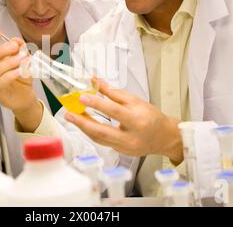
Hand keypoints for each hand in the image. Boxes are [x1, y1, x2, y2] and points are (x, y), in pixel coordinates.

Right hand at [0, 30, 41, 130]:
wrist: (24, 95)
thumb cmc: (19, 76)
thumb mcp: (22, 58)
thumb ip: (19, 48)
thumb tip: (17, 40)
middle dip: (0, 50)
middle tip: (15, 46)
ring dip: (8, 63)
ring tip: (22, 59)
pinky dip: (10, 75)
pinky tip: (20, 71)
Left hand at [64, 79, 182, 162]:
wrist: (164, 138)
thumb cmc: (152, 117)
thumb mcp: (136, 101)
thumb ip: (114, 93)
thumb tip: (96, 81)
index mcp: (137, 121)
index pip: (114, 111)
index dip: (97, 104)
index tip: (83, 97)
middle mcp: (131, 137)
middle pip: (102, 131)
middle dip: (83, 122)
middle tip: (69, 113)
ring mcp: (125, 147)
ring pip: (99, 139)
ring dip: (83, 127)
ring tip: (72, 117)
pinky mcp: (120, 152)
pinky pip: (102, 142)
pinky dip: (91, 132)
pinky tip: (83, 124)